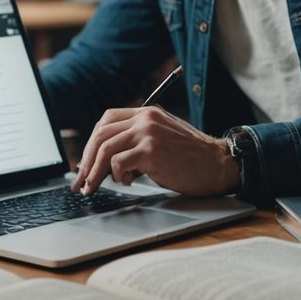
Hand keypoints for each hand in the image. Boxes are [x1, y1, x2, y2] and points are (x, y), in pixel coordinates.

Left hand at [71, 106, 239, 196]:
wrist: (219, 164)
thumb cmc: (191, 157)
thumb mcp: (162, 138)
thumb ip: (137, 140)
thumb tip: (104, 159)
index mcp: (146, 113)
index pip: (106, 120)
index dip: (92, 142)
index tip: (86, 162)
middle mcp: (145, 118)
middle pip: (101, 134)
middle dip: (87, 159)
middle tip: (81, 180)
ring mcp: (148, 133)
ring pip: (106, 148)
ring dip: (95, 172)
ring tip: (93, 186)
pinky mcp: (151, 151)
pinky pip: (119, 163)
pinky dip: (117, 176)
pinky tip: (129, 182)